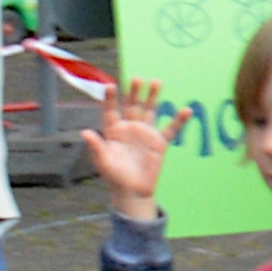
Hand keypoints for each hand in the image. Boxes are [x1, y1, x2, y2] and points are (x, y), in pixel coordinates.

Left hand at [83, 71, 171, 218]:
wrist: (133, 192)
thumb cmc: (115, 177)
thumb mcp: (103, 162)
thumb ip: (96, 147)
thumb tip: (84, 133)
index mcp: (113, 130)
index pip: (111, 110)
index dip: (110, 98)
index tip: (110, 85)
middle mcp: (129, 128)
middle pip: (132, 105)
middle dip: (134, 92)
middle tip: (137, 78)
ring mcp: (145, 133)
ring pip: (150, 110)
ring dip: (153, 97)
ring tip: (157, 82)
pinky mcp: (159, 143)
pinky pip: (170, 129)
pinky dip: (178, 120)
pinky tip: (187, 110)